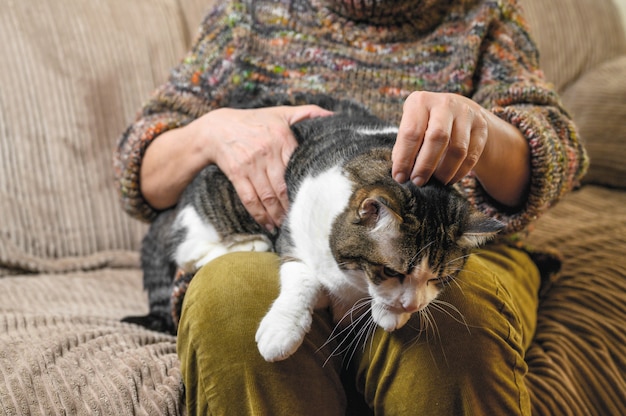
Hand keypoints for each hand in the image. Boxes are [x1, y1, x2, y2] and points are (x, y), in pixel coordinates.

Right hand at [202, 105, 332, 230]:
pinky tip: (268, 225)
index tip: (315, 200)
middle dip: (292, 207)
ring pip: (267, 196)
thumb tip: (334, 115)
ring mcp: (251, 164)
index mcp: (282, 137)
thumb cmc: (254, 122)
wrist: (217, 128)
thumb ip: (308, 112)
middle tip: (302, 220)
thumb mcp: (281, 113)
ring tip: (287, 226)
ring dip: (278, 215)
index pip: (298, 167)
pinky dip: (259, 215)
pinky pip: (249, 199)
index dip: (306, 186)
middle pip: (283, 186)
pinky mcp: (237, 174)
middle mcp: (267, 152)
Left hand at [391, 91, 488, 186]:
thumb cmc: (425, 124)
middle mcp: (444, 103)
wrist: (457, 111)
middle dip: (425, 165)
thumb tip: (401, 173)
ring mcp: (465, 113)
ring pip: (458, 149)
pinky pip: (471, 155)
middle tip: (418, 182)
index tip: (400, 177)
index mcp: (420, 101)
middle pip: (437, 137)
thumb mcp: (412, 128)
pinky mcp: (481, 126)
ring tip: (435, 182)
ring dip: (445, 171)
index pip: (411, 132)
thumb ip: (403, 147)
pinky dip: (459, 172)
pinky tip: (449, 180)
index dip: (404, 158)